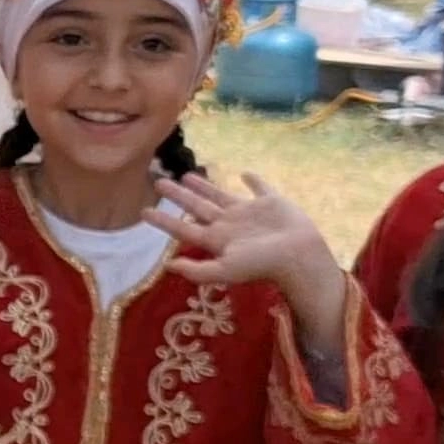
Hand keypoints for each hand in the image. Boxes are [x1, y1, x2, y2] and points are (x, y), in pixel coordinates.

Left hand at [151, 172, 339, 303]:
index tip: (143, 211)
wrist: (301, 255)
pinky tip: (245, 173)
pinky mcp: (271, 201)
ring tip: (187, 176)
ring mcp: (250, 212)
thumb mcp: (226, 269)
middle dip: (177, 196)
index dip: (162, 220)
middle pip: (196, 207)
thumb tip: (168, 266)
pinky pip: (259, 187)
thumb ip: (197, 270)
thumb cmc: (263, 263)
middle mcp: (229, 225)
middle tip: (158, 181)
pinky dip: (253, 180)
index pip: (183, 229)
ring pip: (220, 195)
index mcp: (217, 240)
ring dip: (203, 186)